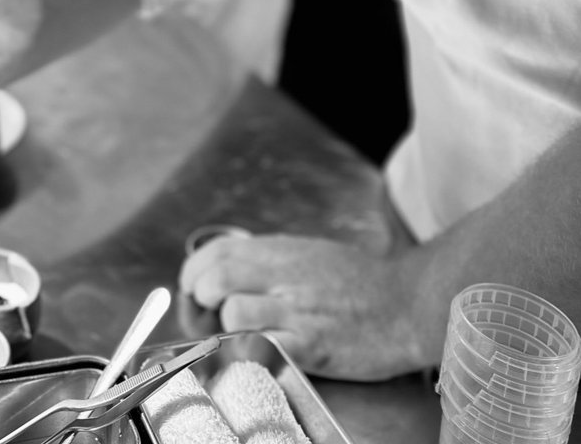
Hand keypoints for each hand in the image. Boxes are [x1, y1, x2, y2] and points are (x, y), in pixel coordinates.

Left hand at [179, 232, 422, 379]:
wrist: (407, 302)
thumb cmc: (360, 281)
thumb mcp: (309, 253)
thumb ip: (271, 259)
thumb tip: (230, 268)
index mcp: (280, 251)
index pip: (217, 250)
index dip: (194, 270)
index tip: (194, 288)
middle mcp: (284, 275)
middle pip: (216, 277)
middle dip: (200, 299)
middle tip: (209, 315)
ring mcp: (297, 310)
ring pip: (234, 312)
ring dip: (224, 327)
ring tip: (235, 335)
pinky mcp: (312, 345)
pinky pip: (265, 346)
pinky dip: (250, 351)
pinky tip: (259, 352)